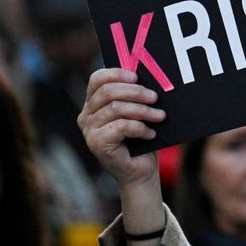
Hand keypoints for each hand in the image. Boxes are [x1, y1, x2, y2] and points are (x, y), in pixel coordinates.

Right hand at [77, 68, 165, 186]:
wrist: (140, 172)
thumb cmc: (139, 139)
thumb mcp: (136, 112)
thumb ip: (134, 95)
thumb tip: (149, 75)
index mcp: (92, 104)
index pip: (97, 79)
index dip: (117, 74)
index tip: (137, 77)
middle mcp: (86, 116)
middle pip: (108, 92)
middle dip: (136, 92)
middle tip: (155, 97)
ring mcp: (89, 131)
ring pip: (117, 108)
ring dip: (143, 111)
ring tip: (160, 116)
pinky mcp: (97, 144)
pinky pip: (121, 126)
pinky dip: (140, 128)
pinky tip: (150, 134)